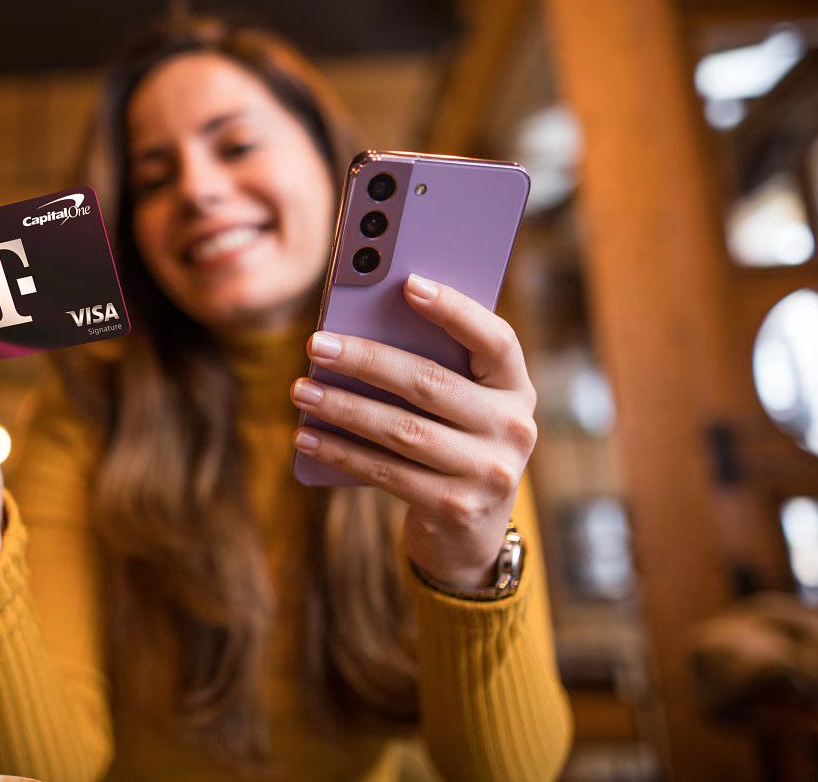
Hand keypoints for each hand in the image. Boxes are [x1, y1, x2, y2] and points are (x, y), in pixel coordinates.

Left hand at [289, 273, 537, 590]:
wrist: (470, 534)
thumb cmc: (453, 444)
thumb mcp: (461, 407)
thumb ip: (434, 367)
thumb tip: (358, 328)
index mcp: (516, 388)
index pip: (495, 339)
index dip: (455, 310)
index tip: (408, 283)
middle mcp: (513, 428)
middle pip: (430, 383)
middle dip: (366, 360)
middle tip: (316, 343)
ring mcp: (488, 472)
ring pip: (402, 429)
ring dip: (343, 407)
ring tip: (301, 390)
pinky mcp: (455, 507)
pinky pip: (387, 472)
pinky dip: (341, 452)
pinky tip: (307, 436)